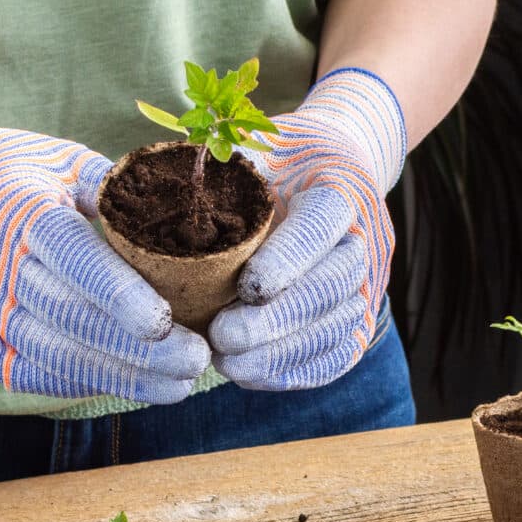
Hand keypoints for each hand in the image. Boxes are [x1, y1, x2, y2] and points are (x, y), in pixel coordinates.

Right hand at [0, 100, 208, 402]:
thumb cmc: (19, 173)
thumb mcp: (65, 160)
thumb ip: (121, 189)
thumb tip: (191, 210)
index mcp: (24, 213)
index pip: (72, 258)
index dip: (118, 294)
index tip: (164, 322)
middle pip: (72, 318)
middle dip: (137, 350)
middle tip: (196, 361)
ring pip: (58, 357)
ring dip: (122, 377)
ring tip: (180, 385)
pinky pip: (40, 376)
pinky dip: (89, 384)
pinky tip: (137, 384)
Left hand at [208, 68, 405, 389]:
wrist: (324, 171)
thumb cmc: (272, 161)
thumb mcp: (246, 147)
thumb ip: (216, 168)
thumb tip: (155, 188)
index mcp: (337, 184)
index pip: (321, 224)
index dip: (288, 259)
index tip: (244, 287)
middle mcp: (363, 236)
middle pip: (334, 284)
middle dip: (278, 320)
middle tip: (222, 338)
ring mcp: (367, 282)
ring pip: (337, 327)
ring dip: (282, 352)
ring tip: (227, 361)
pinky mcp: (357, 318)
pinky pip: (336, 356)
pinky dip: (294, 372)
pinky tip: (250, 374)